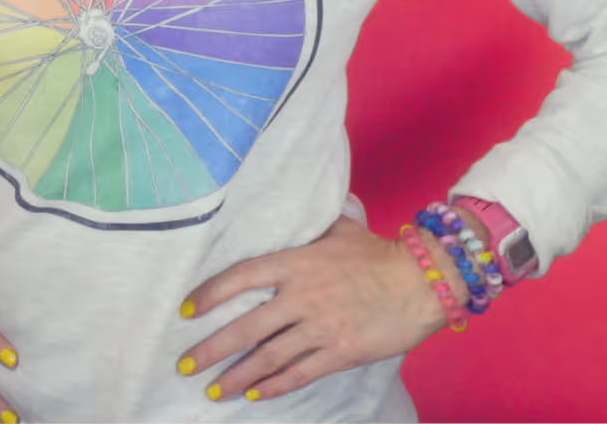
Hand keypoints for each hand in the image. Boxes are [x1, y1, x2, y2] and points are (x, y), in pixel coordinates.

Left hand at [177, 215, 448, 404]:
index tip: (187, 309)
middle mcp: (302, 296)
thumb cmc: (377, 252)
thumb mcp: (337, 229)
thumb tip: (289, 212)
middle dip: (212, 348)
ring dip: (236, 376)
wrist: (420, 282)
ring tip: (212, 389)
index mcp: (296, 262)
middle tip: (185, 363)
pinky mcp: (339, 353)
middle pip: (247, 327)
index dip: (210, 294)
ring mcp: (320, 327)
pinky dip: (273, 386)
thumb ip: (307, 229)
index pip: (241, 277)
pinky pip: (298, 373)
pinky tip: (254, 395)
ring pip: (268, 357)